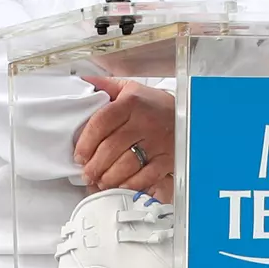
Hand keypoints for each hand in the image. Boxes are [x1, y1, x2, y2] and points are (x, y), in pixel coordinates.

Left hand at [73, 77, 174, 201]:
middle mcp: (144, 122)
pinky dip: (130, 184)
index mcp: (131, 103)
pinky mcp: (167, 159)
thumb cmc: (154, 104)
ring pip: (126, 165)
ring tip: (100, 181)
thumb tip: (83, 82)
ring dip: (108, 178)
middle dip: (94, 166)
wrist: (189, 114)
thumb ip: (106, 86)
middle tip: (87, 173)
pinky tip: (120, 185)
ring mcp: (157, 142)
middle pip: (111, 148)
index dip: (85, 143)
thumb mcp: (131, 89)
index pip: (101, 123)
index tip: (79, 155)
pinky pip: (145, 176)